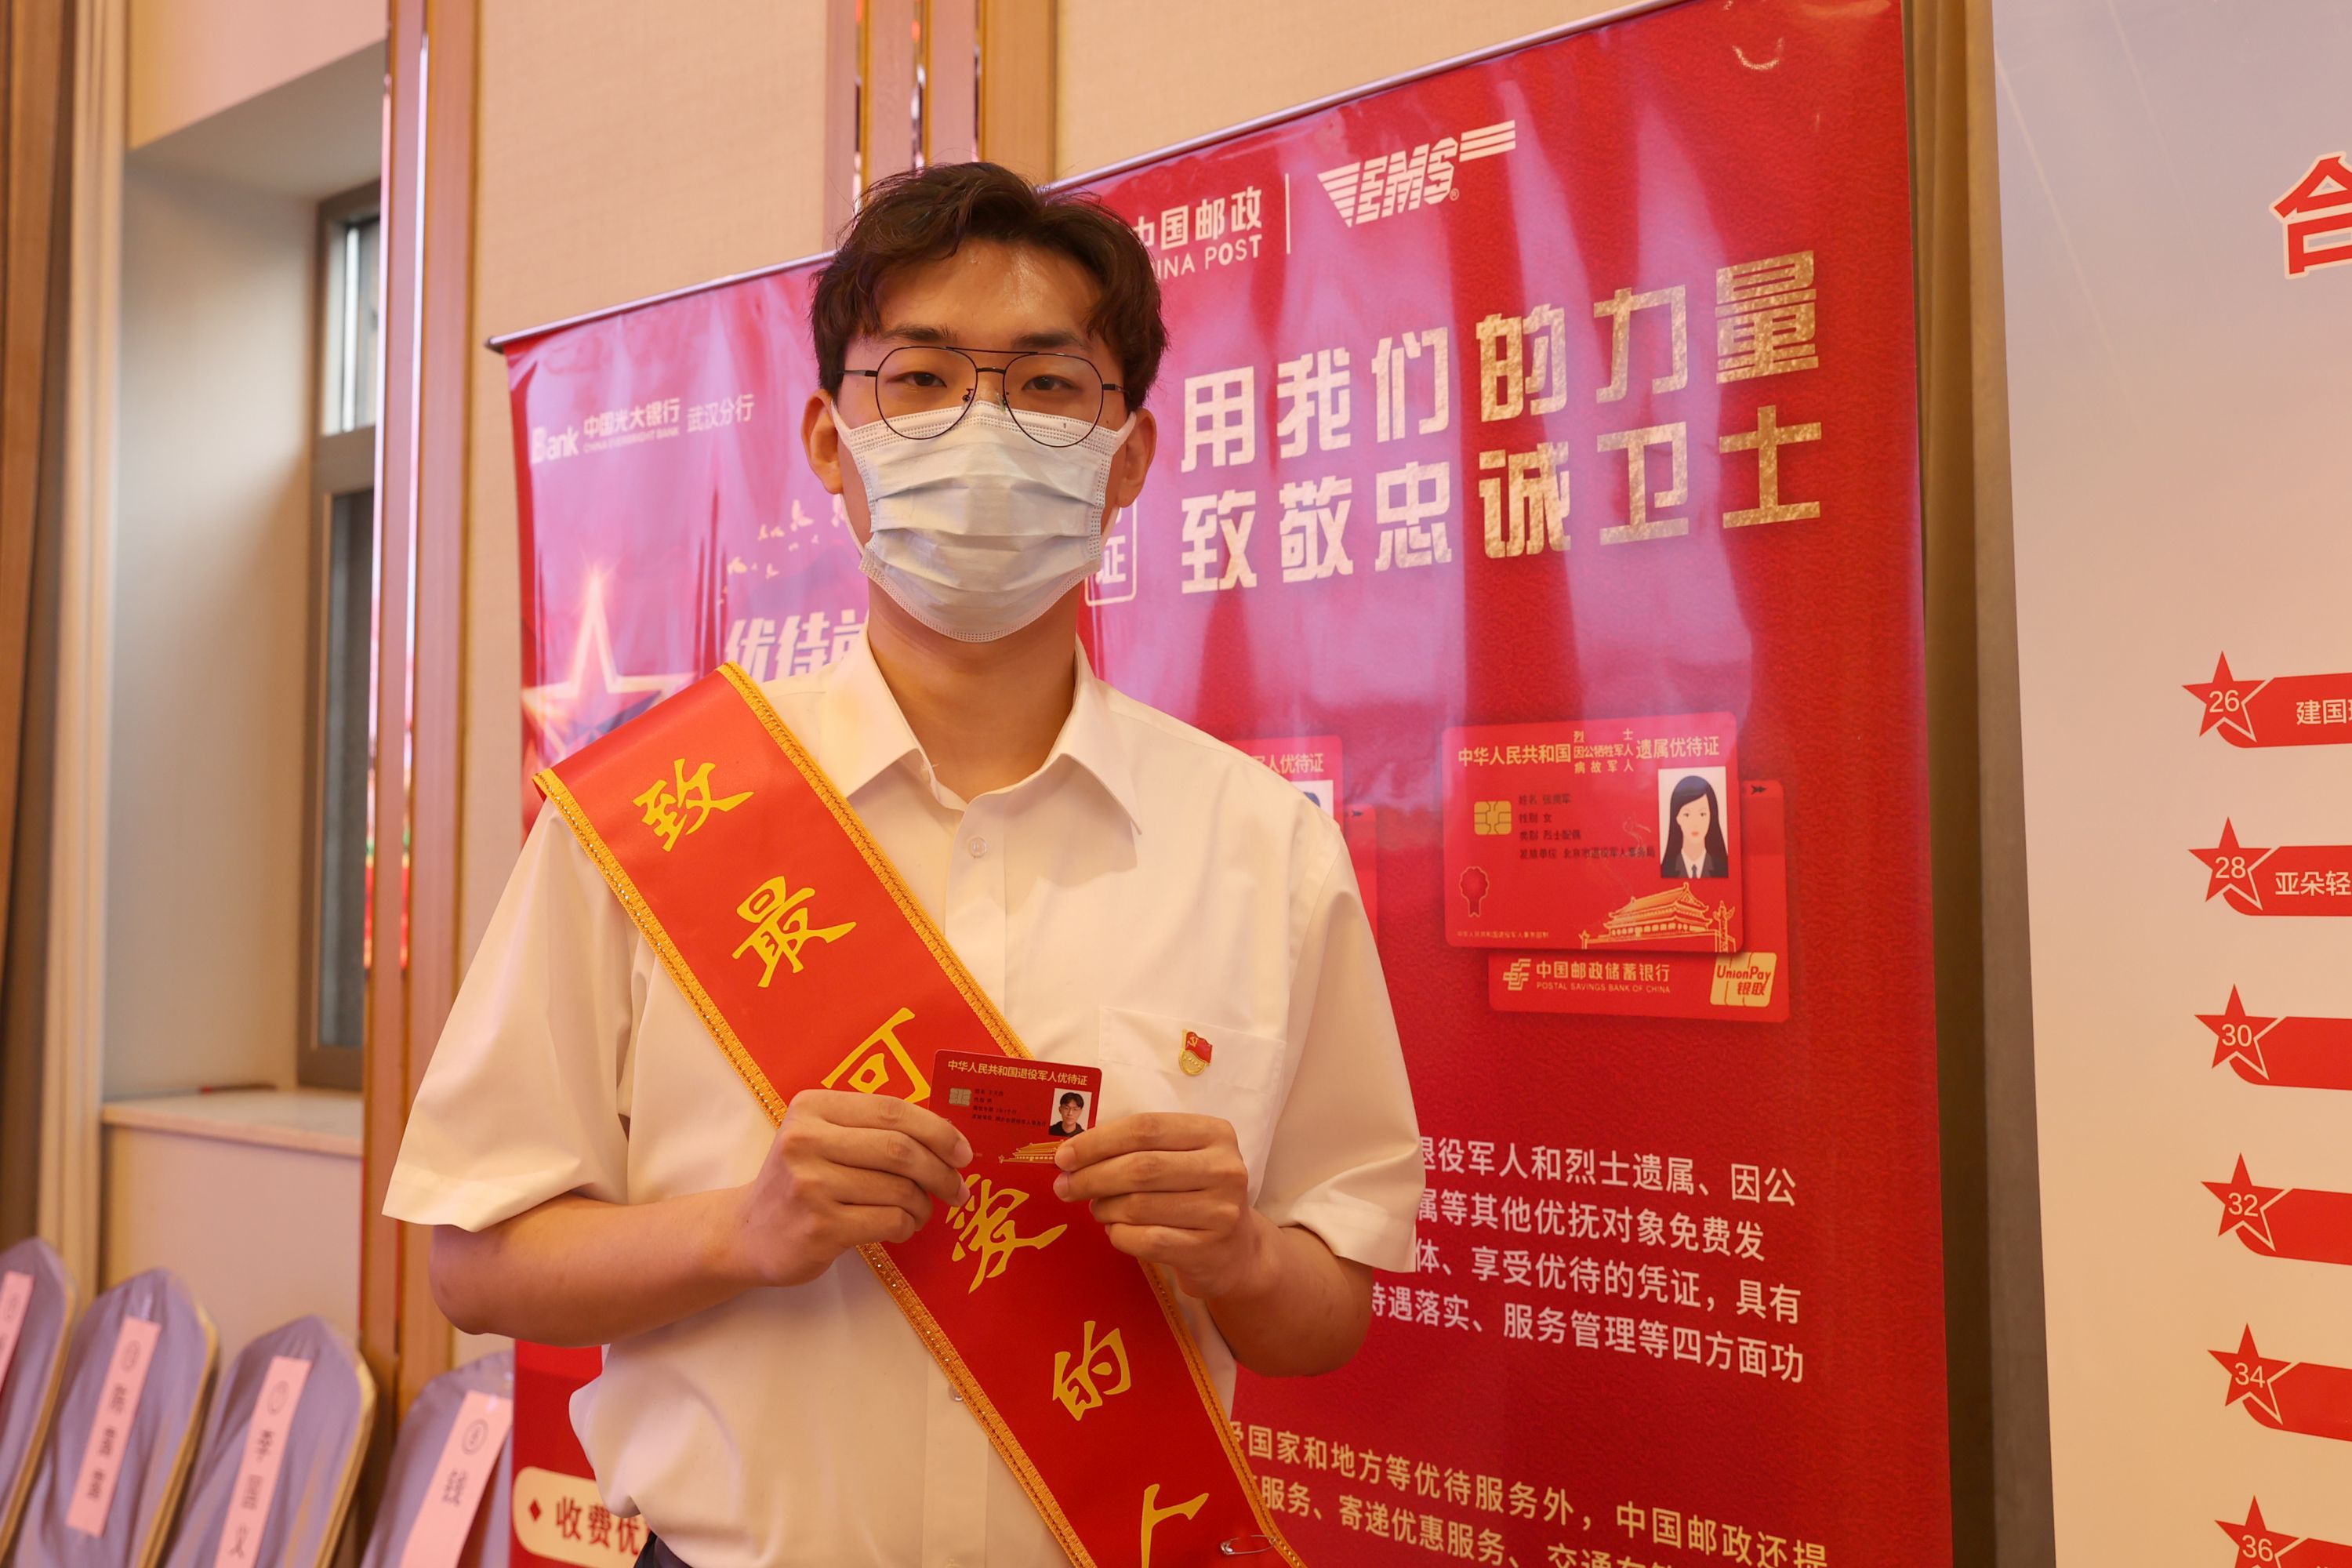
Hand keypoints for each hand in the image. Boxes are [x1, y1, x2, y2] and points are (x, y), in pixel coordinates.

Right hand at [728, 1091, 972, 1286]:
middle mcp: (806, 1141)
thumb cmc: (799, 1181)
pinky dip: (908, 1225)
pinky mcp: (819, 1227)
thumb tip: (947, 1138)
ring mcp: (810, 1185)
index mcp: (813, 1108)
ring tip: (922, 1210)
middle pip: (900, 1149)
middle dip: (941, 1171)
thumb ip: (870, 1129)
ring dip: (924, 1203)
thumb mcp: (822, 1138)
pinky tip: (902, 1226)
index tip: (963, 1152)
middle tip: (958, 1188)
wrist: (746, 1232)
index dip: (937, 1130)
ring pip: (899, 1189)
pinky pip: (889, 1221)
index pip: (892, 1110)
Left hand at [1053, 1113, 1275, 1300]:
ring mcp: (1221, 1211)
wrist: (1235, 1251)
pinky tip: (1116, 1231)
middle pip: (1140, 1167)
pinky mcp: (1209, 1249)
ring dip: (1104, 1208)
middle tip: (1064, 1186)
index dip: (1098, 1141)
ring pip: (1139, 1206)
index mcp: (1214, 1133)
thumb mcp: (1179, 1159)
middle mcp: (1224, 1168)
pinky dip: (1120, 1236)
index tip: (1064, 1156)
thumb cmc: (1194, 1195)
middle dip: (1092, 1177)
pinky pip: (1147, 1240)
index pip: (1145, 1128)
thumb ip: (1136, 1149)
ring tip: (1097, 1209)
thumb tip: (1070, 1156)